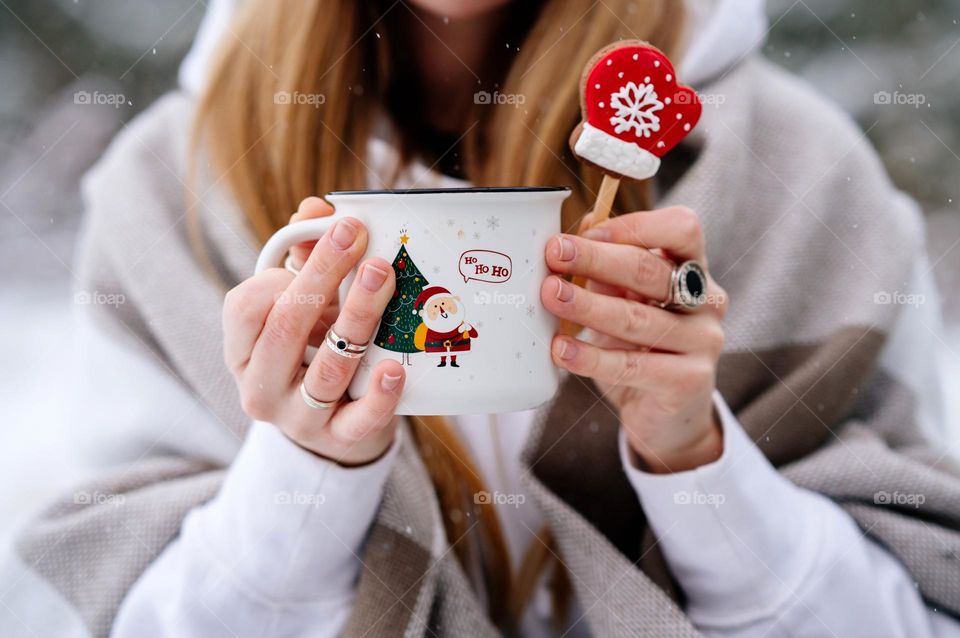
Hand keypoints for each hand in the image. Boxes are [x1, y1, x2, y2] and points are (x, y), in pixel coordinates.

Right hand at [223, 197, 403, 465]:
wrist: (335, 427)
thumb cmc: (315, 351)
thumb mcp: (304, 307)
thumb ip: (304, 256)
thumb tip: (315, 207)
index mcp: (243, 349)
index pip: (244, 307)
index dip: (280, 275)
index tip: (321, 246)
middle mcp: (261, 387)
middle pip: (287, 328)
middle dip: (323, 276)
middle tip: (357, 237)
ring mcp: (298, 419)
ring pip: (329, 368)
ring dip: (358, 316)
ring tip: (384, 277)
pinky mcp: (339, 440)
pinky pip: (359, 419)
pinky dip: (379, 394)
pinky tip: (396, 366)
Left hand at [541, 206, 726, 473]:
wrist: (667, 416)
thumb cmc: (642, 348)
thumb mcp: (625, 302)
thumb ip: (609, 269)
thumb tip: (585, 222)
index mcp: (694, 271)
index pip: (682, 229)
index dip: (635, 225)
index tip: (586, 231)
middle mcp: (706, 302)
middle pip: (652, 270)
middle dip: (597, 259)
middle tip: (554, 254)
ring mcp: (702, 342)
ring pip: (638, 318)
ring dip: (588, 305)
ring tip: (550, 296)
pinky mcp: (688, 381)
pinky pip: (632, 365)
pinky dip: (591, 356)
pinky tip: (561, 349)